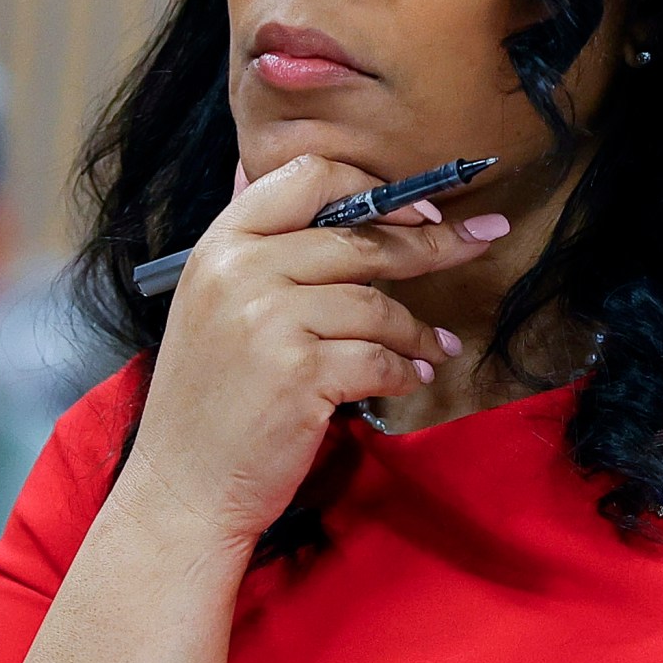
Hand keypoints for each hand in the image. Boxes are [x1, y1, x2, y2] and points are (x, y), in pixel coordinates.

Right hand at [121, 154, 506, 542]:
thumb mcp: (214, 304)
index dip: (375, 189)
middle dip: (432, 242)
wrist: (181, 486)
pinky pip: (380, 358)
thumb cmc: (210, 398)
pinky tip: (412, 378)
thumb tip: (338, 192)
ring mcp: (268, 322)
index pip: (308, 176)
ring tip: (436, 347)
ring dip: (417, 330)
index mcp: (221, 244)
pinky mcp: (300, 375)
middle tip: (480, 241)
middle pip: (360, 238)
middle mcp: (240, 272)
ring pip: (378, 305)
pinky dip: (405, 371)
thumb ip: (266, 251)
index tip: (420, 209)